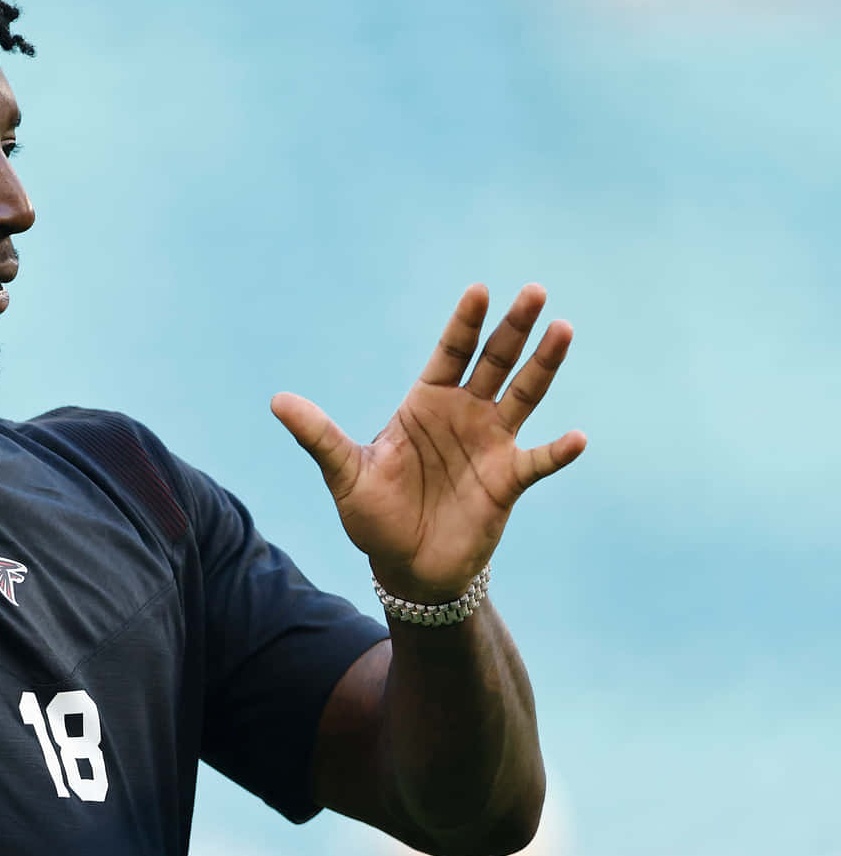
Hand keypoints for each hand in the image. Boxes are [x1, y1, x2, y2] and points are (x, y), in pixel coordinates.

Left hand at [271, 284, 586, 602]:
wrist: (406, 566)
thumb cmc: (374, 515)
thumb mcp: (344, 474)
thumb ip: (319, 436)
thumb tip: (277, 401)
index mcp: (425, 404)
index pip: (449, 353)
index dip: (464, 323)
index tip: (479, 290)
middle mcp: (464, 415)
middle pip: (494, 362)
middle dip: (513, 327)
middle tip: (533, 290)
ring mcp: (491, 444)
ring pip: (525, 395)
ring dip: (544, 365)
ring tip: (562, 329)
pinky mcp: (508, 480)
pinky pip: (539, 460)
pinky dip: (558, 451)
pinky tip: (577, 437)